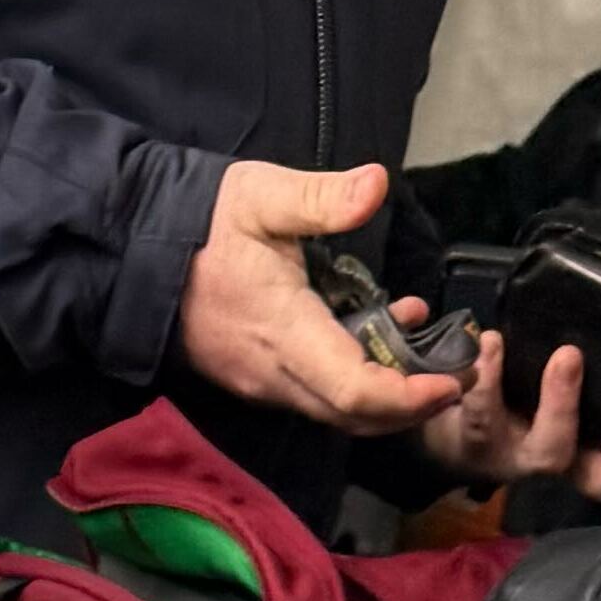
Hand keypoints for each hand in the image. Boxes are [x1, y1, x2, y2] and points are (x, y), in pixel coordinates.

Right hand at [175, 160, 464, 441]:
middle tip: (460, 373)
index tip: (451, 381)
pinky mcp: (260, 381)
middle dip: (413, 405)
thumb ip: (322, 197)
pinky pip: (318, 397)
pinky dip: (360, 383)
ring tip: (432, 356)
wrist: (140, 256)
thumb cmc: (203, 225)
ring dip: (389, 395)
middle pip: (355, 416)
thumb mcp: (263, 195)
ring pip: (338, 413)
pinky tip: (385, 338)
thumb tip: (375, 184)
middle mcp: (275, 376)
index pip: (354, 391)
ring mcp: (265, 385)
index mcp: (284, 334)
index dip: (408, 397)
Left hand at [417, 331, 600, 503]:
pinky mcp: (476, 442)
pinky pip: (483, 417)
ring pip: (549, 453)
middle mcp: (567, 462)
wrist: (445, 407)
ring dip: (562, 405)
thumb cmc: (527, 382)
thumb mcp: (579, 372)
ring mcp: (521, 457)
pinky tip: (493, 341)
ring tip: (568, 356)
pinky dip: (487, 376)